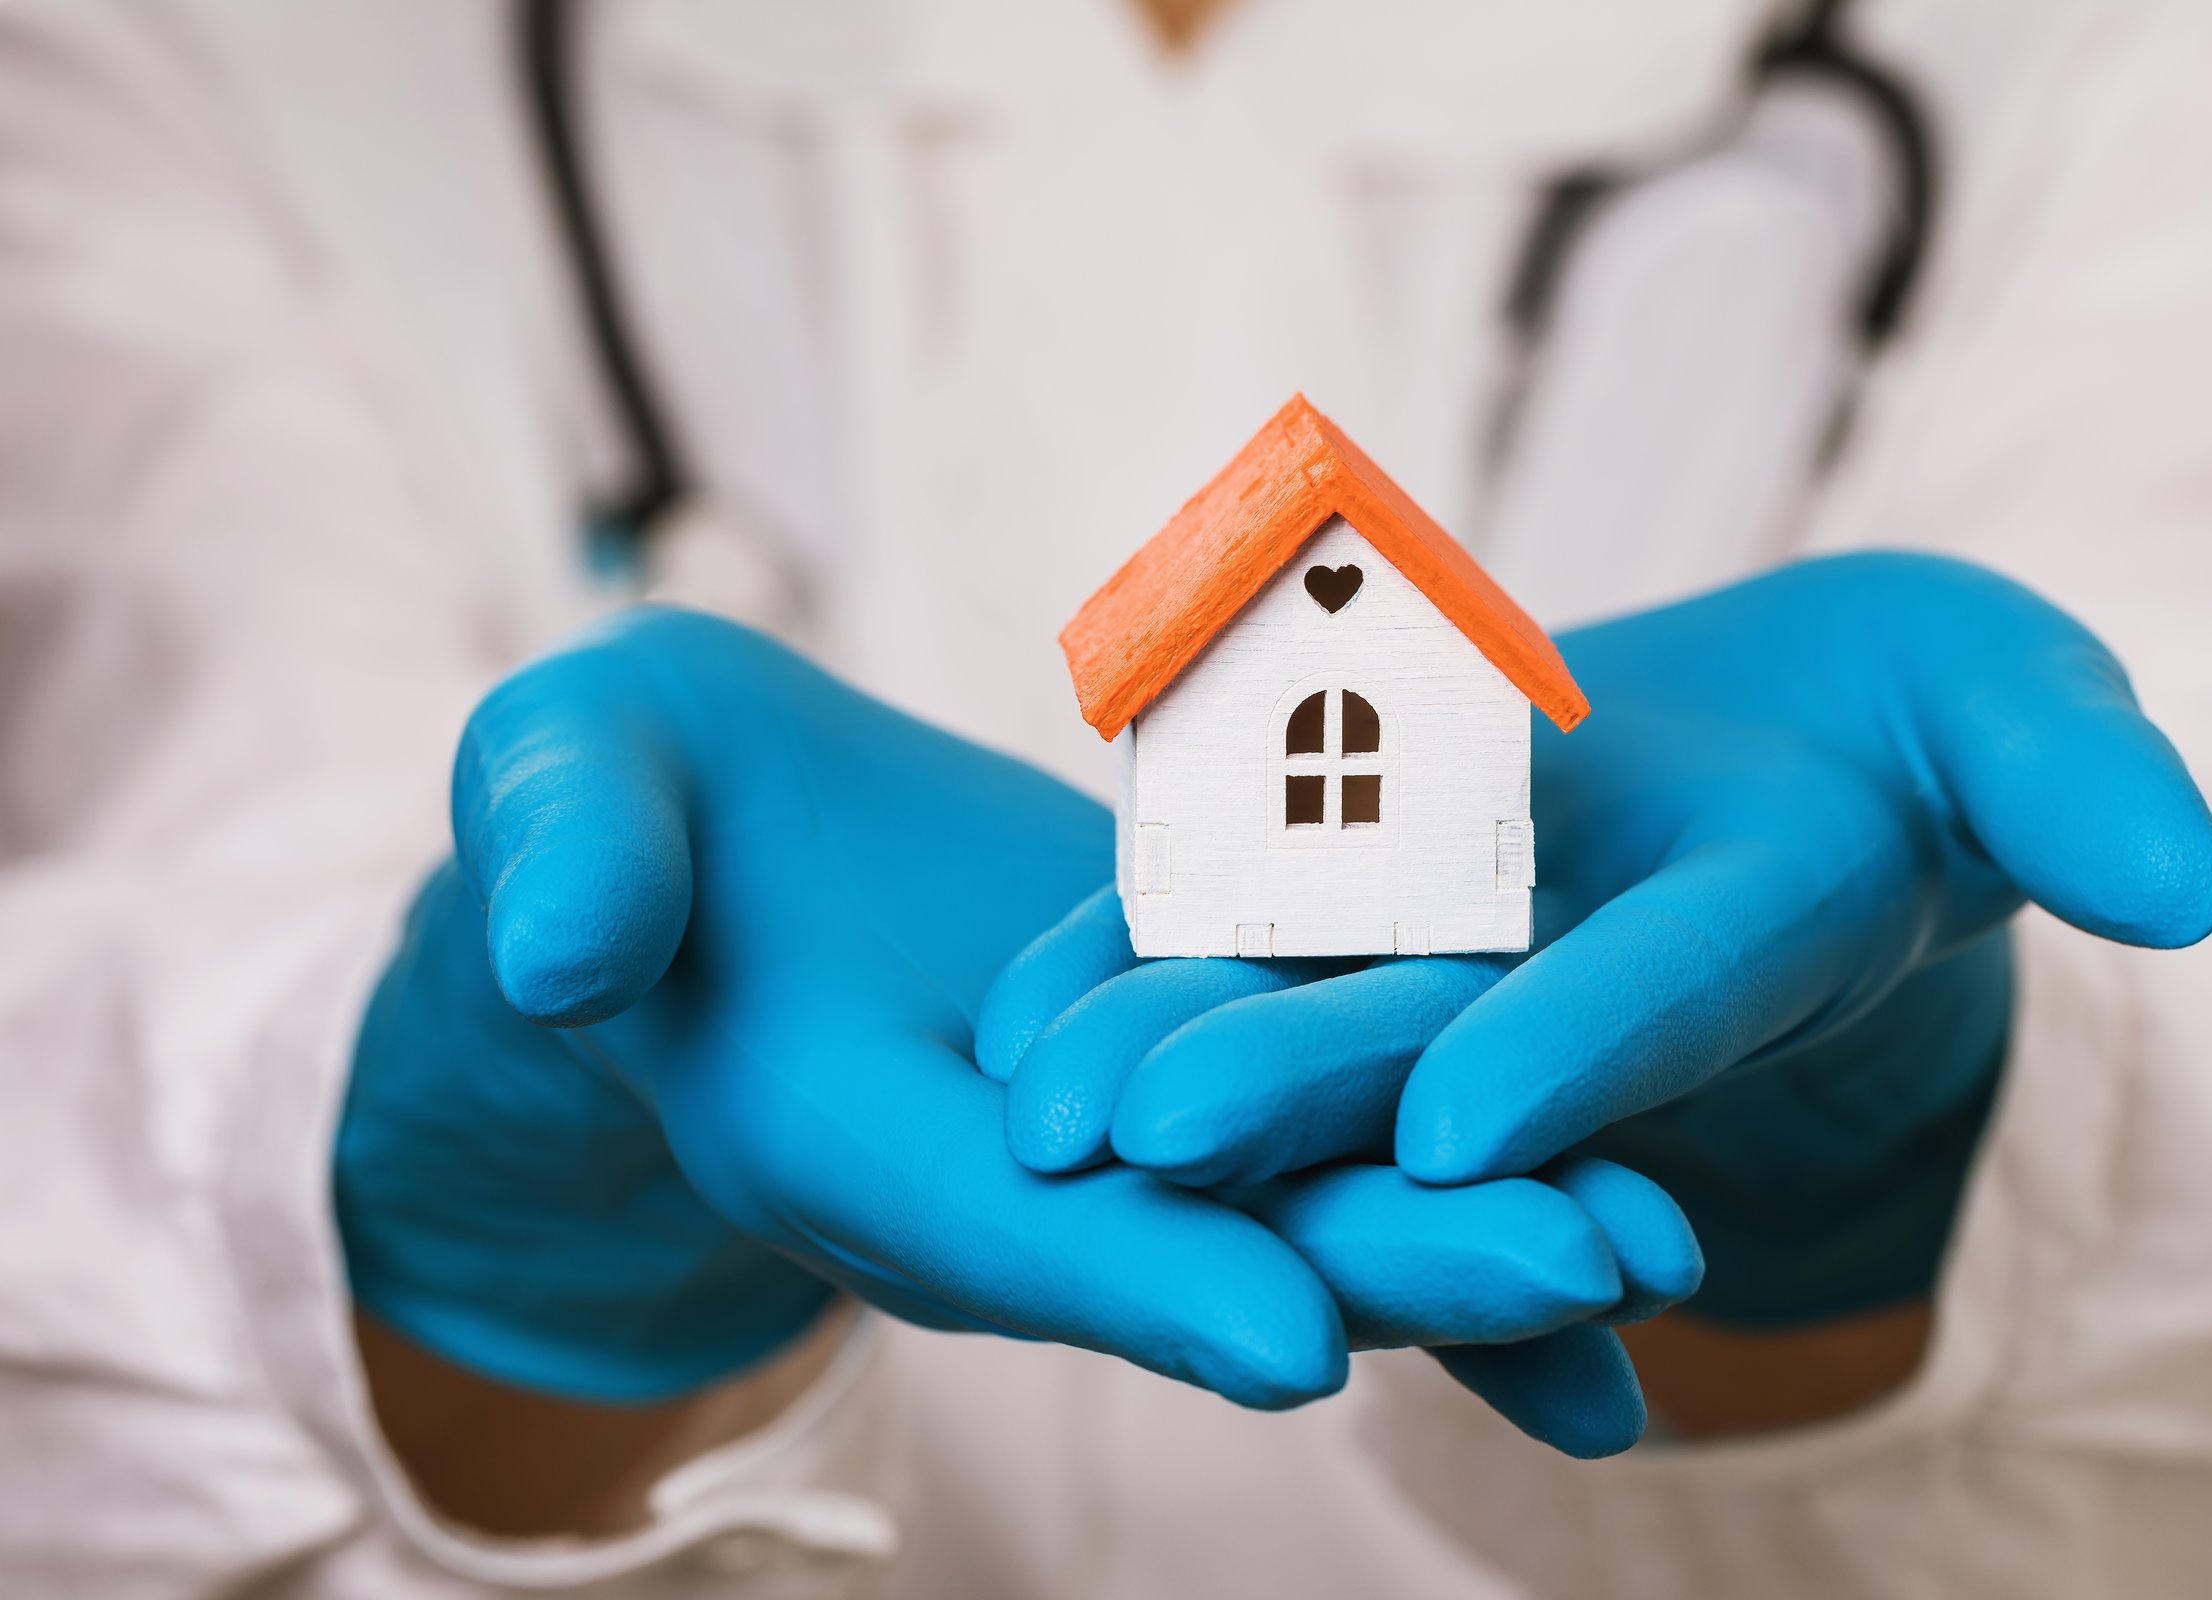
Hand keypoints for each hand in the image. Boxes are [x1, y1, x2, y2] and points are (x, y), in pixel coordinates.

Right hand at [336, 609, 1697, 1438]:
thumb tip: (555, 960)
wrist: (703, 840)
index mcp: (841, 1133)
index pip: (996, 1224)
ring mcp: (1097, 1140)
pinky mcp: (1174, 1074)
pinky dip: (1461, 1172)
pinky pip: (1323, 1134)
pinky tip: (1628, 1222)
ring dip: (1469, 1230)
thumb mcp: (568, 787)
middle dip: (1381, 1267)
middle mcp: (994, 1176)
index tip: (1288, 1340)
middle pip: (1196, 1246)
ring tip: (1656, 1249)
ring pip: (1293, 1202)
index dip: (1136, 1278)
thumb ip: (569, 864)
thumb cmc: (618, 805)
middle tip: (1583, 1281)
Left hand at [987, 554, 2211, 1328]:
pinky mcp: (1363, 896)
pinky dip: (1134, 967)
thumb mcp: (2010, 710)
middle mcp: (1576, 978)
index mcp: (1734, 943)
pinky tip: (1012, 1013)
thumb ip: (2071, 780)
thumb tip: (2185, 878)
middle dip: (1297, 1093)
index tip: (1466, 1129)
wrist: (1785, 739)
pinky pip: (1238, 932)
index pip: (1657, 1009)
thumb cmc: (1922, 722)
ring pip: (1303, 1012)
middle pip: (1431, 1039)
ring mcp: (1461, 948)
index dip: (1574, 1060)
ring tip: (1040, 1110)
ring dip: (1170, 1059)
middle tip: (1152, 1148)